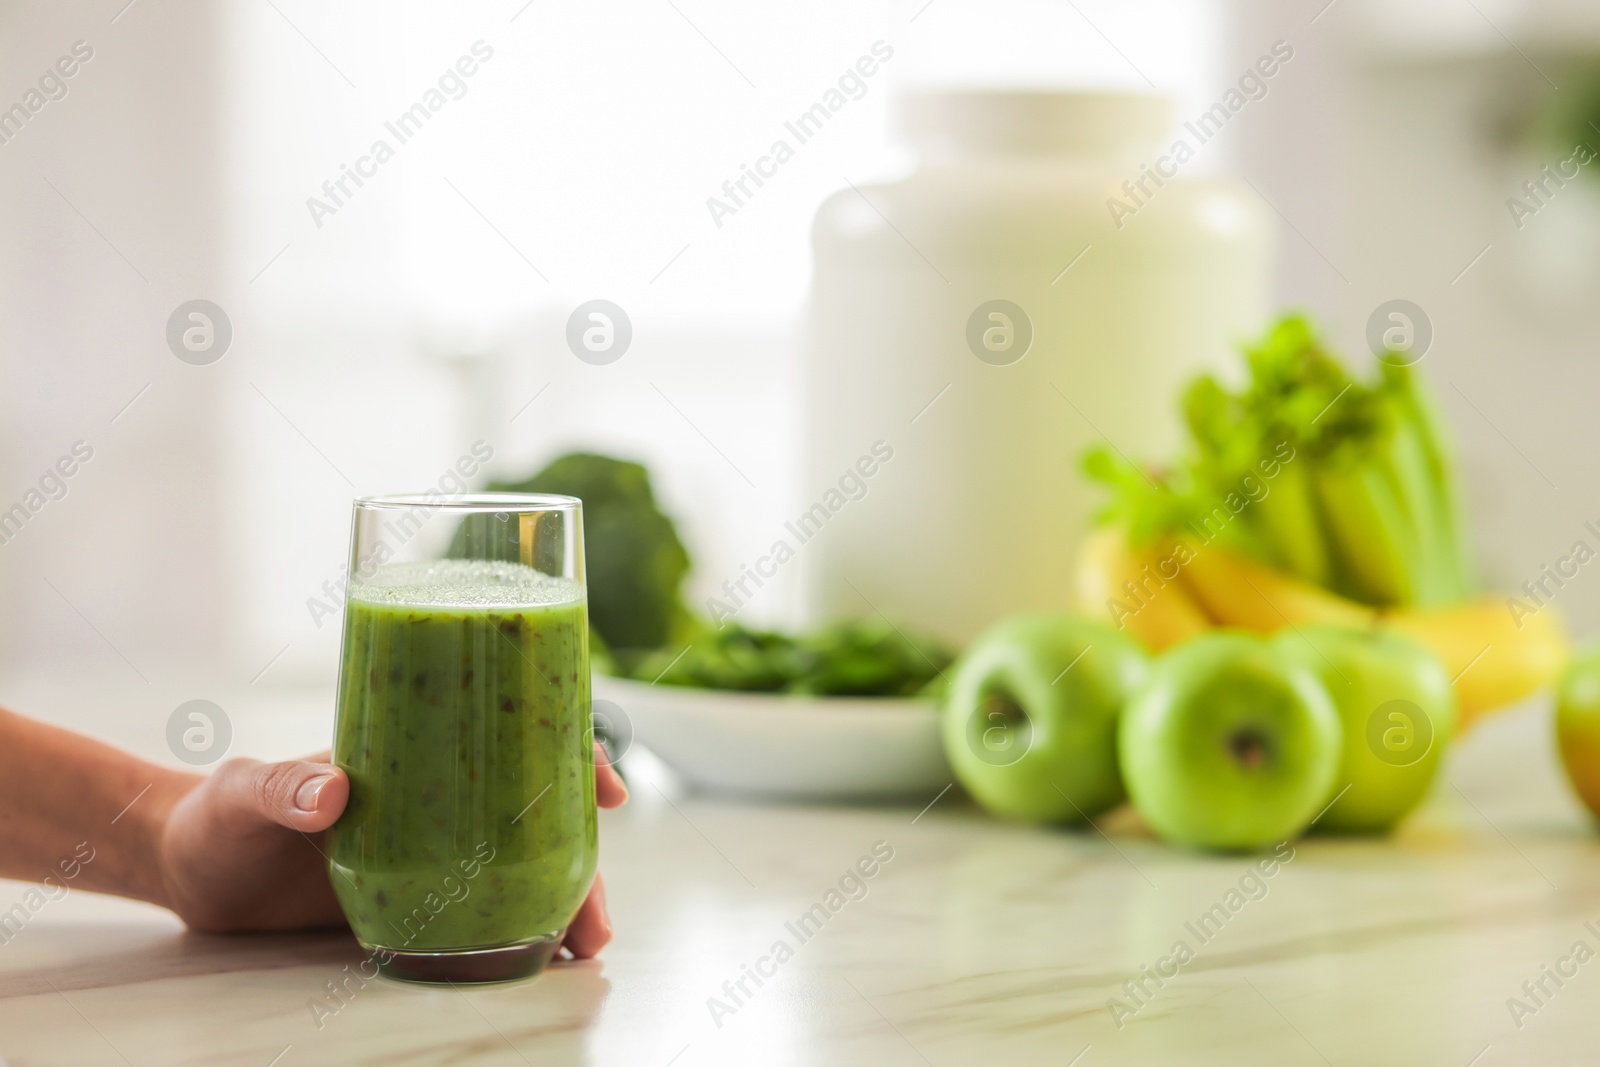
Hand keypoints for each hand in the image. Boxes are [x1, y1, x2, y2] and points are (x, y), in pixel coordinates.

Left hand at [154, 742, 627, 958]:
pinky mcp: (410, 901)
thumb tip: (335, 793)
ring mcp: (430, 852)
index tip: (605, 787)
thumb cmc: (217, 810)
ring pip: (519, 871)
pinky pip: (480, 916)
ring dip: (562, 905)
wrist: (188, 867)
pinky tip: (542, 961)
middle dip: (582, 862)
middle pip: (536, 818)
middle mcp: (439, 799)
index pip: (512, 741)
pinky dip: (520, 934)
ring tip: (584, 950)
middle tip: (597, 917)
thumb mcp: (243, 791)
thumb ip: (280, 788)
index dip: (572, 755)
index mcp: (416, 752)